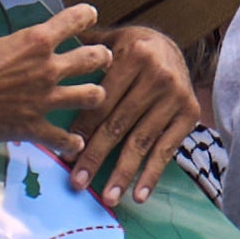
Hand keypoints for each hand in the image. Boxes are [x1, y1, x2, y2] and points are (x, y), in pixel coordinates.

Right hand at [0, 3, 109, 161]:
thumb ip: (20, 49)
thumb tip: (25, 54)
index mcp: (37, 41)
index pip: (75, 19)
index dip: (86, 15)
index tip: (90, 15)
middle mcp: (48, 68)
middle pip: (94, 59)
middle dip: (102, 57)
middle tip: (103, 59)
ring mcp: (46, 99)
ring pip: (91, 96)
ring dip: (96, 95)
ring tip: (96, 96)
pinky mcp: (35, 127)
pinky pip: (63, 138)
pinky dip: (71, 143)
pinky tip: (75, 144)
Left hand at [68, 24, 202, 205]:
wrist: (172, 46)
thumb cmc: (130, 49)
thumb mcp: (109, 40)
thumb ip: (83, 51)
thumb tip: (50, 59)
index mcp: (133, 55)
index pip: (102, 101)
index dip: (82, 131)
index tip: (66, 157)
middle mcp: (158, 75)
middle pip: (119, 124)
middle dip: (96, 157)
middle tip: (79, 183)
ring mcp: (176, 96)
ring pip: (142, 141)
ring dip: (123, 173)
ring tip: (108, 197)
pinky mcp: (190, 113)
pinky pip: (167, 149)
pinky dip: (152, 174)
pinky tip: (139, 195)